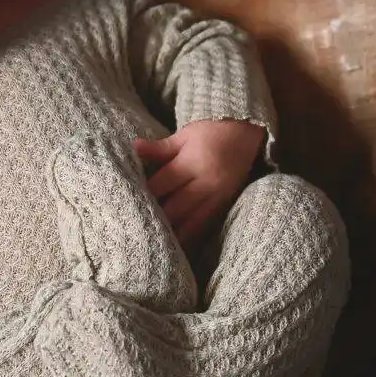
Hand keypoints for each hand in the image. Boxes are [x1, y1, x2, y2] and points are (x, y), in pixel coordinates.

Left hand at [133, 119, 267, 251]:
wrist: (247, 133)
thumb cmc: (211, 131)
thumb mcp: (185, 135)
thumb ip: (159, 147)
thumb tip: (133, 147)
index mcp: (192, 163)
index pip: (162, 184)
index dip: (145, 195)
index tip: (128, 203)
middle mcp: (205, 183)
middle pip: (174, 208)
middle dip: (156, 218)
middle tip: (136, 229)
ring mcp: (217, 197)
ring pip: (190, 222)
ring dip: (172, 233)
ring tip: (154, 244)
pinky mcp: (224, 205)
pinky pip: (204, 225)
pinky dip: (190, 235)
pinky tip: (177, 245)